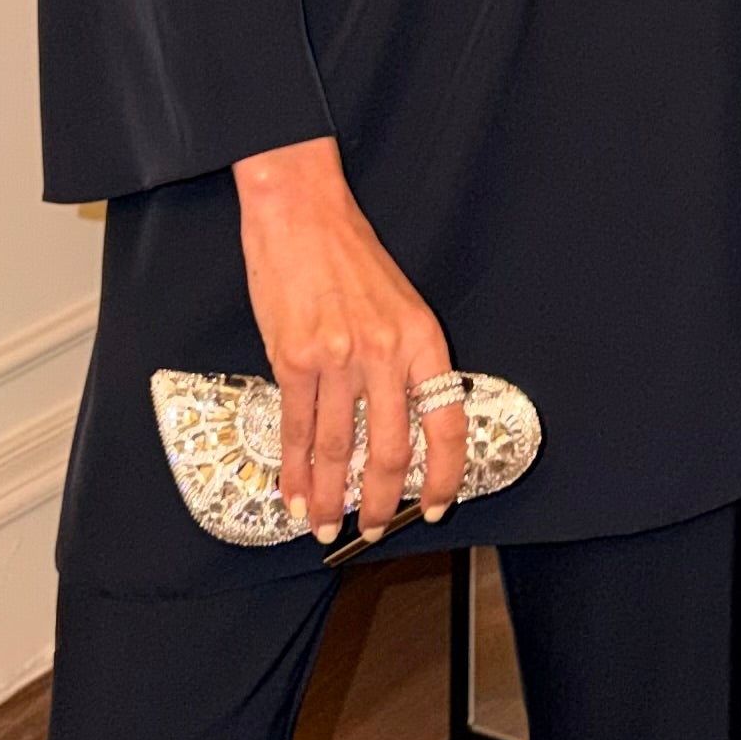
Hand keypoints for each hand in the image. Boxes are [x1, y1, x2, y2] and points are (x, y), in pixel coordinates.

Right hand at [231, 137, 456, 548]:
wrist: (301, 210)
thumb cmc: (348, 253)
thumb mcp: (398, 303)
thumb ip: (402, 359)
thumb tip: (394, 422)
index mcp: (423, 339)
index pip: (446, 423)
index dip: (446, 475)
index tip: (437, 508)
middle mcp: (386, 353)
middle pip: (390, 451)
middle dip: (382, 501)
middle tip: (374, 529)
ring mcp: (339, 358)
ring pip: (338, 449)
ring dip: (329, 496)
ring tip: (323, 525)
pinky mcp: (295, 358)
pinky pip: (298, 428)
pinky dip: (294, 469)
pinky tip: (293, 492)